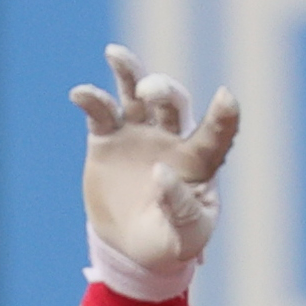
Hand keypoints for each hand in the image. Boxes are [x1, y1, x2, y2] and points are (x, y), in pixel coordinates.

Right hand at [68, 44, 239, 299]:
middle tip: (151, 92)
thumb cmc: (171, 242)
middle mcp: (171, 138)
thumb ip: (181, 207)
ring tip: (116, 55)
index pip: (218, 131)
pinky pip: (100, 113)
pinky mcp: (107, 140)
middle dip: (163, 90)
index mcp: (200, 160)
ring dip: (130, 73)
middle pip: (172, 101)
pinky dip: (91, 99)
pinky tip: (80, 94)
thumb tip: (161, 171)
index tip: (226, 98)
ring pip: (135, 93)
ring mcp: (139, 135)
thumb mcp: (186, 236)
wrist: (131, 250)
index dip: (223, 115)